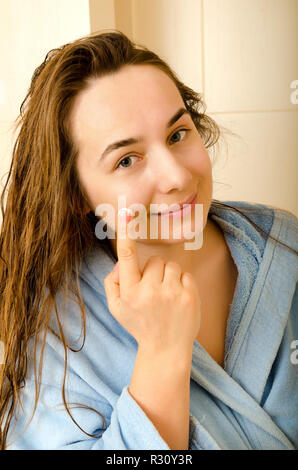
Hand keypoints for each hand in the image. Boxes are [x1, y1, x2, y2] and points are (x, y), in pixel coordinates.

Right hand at [104, 210, 200, 353]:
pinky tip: (178, 300)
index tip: (126, 215)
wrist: (166, 350)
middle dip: (154, 271)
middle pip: (154, 261)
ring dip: (168, 276)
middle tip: (154, 291)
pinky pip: (185, 274)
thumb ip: (112, 283)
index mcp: (130, 293)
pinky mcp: (189, 296)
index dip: (126, 236)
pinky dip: (182, 283)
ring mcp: (172, 294)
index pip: (127, 258)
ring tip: (167, 296)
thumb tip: (120, 263)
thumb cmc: (140, 325)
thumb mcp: (117, 309)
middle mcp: (150, 292)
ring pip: (171, 265)